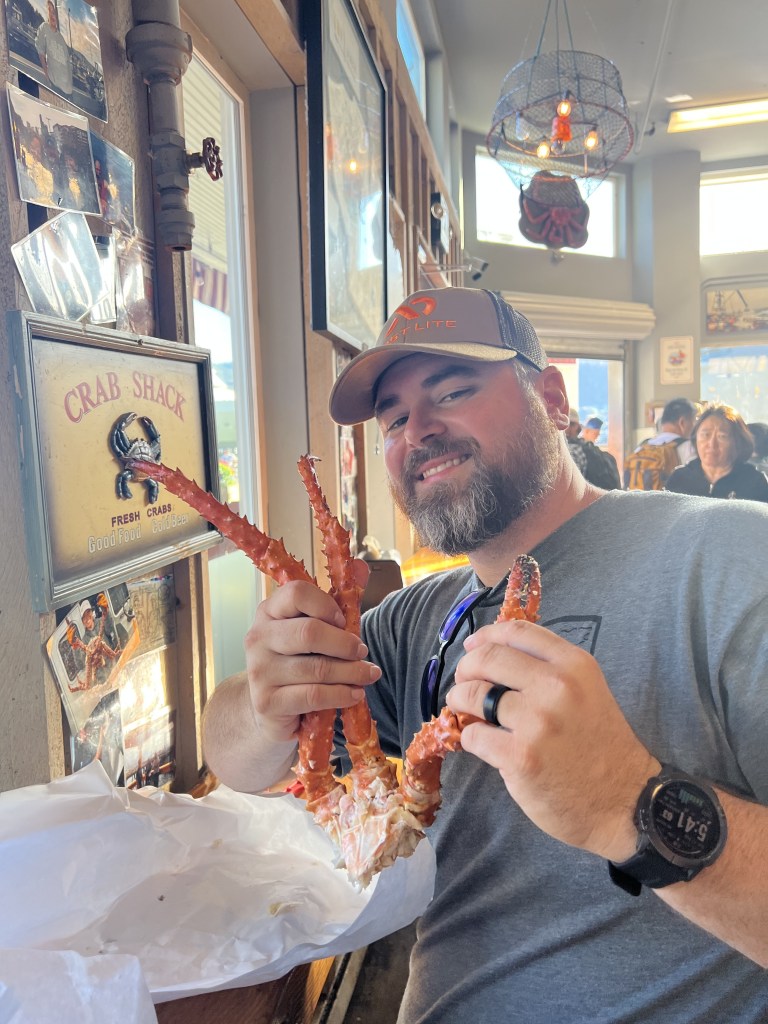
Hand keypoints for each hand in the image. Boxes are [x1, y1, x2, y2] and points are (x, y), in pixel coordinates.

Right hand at [244, 561, 380, 743]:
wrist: (270, 708)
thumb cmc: (297, 662)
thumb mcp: (315, 629)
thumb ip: (338, 599)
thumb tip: (360, 566)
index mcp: (269, 612)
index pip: (296, 593)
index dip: (326, 605)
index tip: (343, 621)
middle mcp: (258, 638)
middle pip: (309, 632)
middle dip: (344, 643)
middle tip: (362, 651)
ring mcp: (259, 671)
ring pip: (317, 668)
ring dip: (352, 672)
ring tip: (368, 675)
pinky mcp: (267, 702)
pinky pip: (314, 695)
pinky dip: (342, 694)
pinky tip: (354, 694)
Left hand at [445, 619, 657, 860]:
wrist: (625, 802)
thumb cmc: (600, 746)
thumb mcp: (587, 690)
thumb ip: (549, 670)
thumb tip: (492, 655)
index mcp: (574, 664)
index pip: (517, 631)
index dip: (486, 636)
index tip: (472, 646)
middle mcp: (557, 686)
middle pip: (488, 658)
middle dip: (466, 669)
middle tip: (463, 683)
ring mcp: (538, 721)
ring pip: (474, 694)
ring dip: (460, 701)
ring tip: (465, 710)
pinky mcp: (521, 756)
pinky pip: (474, 735)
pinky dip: (470, 738)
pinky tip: (482, 743)